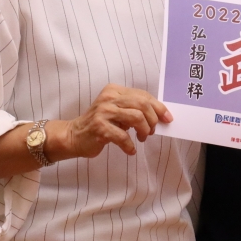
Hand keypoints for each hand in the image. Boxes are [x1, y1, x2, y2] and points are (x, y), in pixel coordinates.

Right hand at [54, 84, 172, 158]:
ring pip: (136, 117)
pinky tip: (130, 150)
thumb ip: (133, 108)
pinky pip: (123, 136)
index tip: (167, 119)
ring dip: (144, 130)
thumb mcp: (116, 110)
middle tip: (151, 131)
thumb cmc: (100, 124)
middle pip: (142, 105)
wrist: (73, 136)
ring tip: (142, 138)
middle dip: (153, 120)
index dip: (159, 107)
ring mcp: (103, 112)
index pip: (143, 96)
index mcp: (115, 90)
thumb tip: (158, 116)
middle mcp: (109, 98)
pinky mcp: (100, 128)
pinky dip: (130, 145)